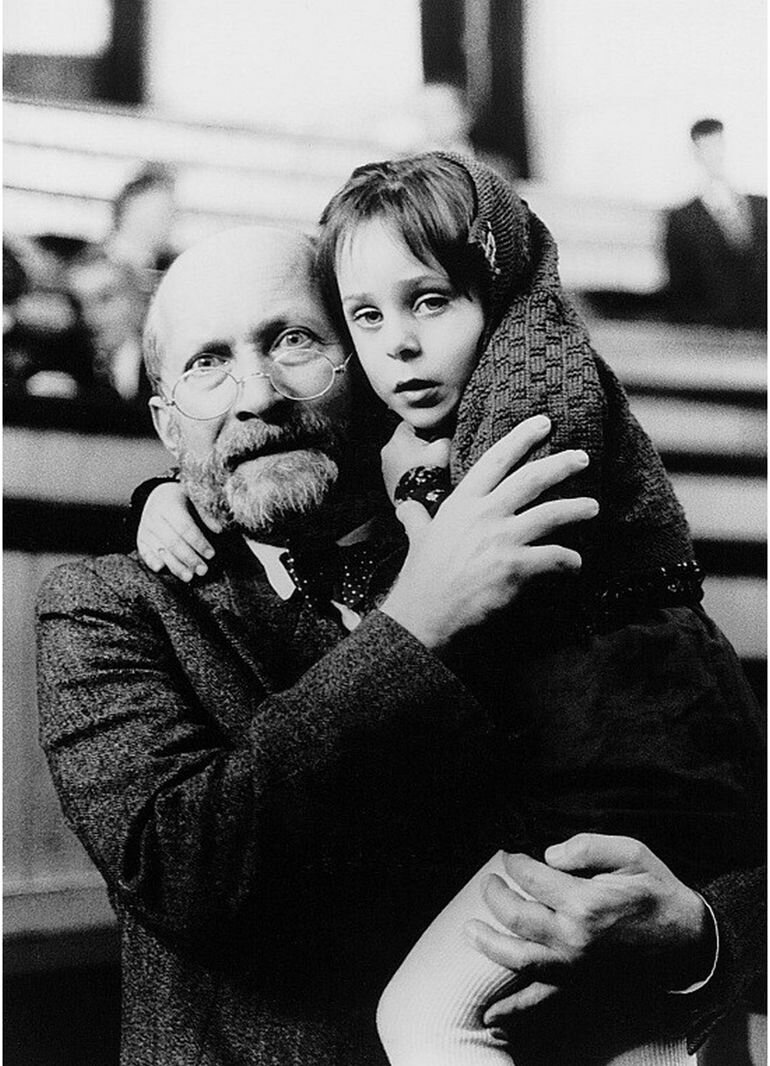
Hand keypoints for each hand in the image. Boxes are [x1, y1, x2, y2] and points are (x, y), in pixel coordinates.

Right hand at [137, 482, 219, 581]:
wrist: (158, 496)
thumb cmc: (183, 500)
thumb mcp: (194, 500)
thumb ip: (206, 515)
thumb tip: (218, 530)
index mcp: (170, 504)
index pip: (185, 527)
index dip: (198, 542)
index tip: (211, 554)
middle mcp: (154, 517)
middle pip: (173, 542)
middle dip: (189, 558)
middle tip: (203, 570)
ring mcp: (146, 529)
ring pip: (160, 550)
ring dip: (175, 565)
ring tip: (189, 577)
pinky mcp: (140, 539)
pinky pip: (144, 552)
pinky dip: (152, 561)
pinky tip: (161, 569)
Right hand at [379, 415, 597, 649]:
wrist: (424, 613)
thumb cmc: (421, 576)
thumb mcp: (418, 538)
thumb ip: (417, 518)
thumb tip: (405, 508)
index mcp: (463, 502)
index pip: (496, 460)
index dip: (521, 438)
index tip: (543, 423)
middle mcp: (484, 514)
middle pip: (531, 479)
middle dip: (561, 465)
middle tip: (582, 457)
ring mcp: (501, 539)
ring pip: (551, 514)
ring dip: (577, 508)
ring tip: (594, 507)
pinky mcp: (515, 567)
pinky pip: (554, 557)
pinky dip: (570, 560)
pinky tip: (576, 564)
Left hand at [381, 421, 450, 502]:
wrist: (420, 500)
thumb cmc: (430, 472)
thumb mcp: (444, 447)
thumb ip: (444, 434)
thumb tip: (445, 431)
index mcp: (399, 437)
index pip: (412, 424)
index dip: (426, 429)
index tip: (434, 438)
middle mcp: (388, 450)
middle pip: (406, 440)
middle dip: (418, 445)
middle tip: (432, 455)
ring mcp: (385, 467)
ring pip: (402, 456)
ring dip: (412, 459)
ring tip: (425, 467)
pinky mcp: (387, 481)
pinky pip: (399, 470)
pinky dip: (408, 472)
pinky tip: (418, 477)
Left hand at [463, 834, 711, 1025]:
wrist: (687, 942)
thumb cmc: (657, 892)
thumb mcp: (632, 853)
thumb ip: (588, 847)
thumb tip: (548, 853)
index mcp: (585, 901)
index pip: (531, 877)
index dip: (514, 862)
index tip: (509, 854)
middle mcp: (573, 937)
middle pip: (516, 915)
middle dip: (494, 895)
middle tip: (488, 881)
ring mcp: (573, 966)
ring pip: (517, 957)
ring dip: (488, 943)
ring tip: (468, 928)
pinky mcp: (578, 984)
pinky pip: (540, 1000)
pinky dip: (513, 1007)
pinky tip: (490, 1013)